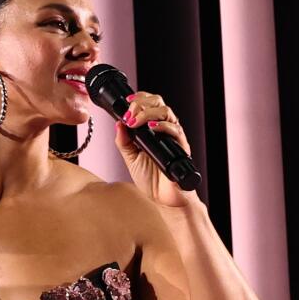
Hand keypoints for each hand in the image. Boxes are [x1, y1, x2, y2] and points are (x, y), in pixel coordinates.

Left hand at [115, 90, 197, 208]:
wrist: (163, 200)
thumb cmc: (151, 181)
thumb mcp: (131, 159)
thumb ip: (124, 142)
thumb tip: (117, 124)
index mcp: (153, 131)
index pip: (149, 105)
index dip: (139, 99)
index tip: (126, 102)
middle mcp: (164, 131)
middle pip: (159, 103)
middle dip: (142, 103)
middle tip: (130, 113)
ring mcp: (173, 138)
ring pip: (167, 112)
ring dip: (148, 113)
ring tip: (135, 122)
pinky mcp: (181, 148)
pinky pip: (176, 131)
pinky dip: (163, 126)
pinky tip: (151, 128)